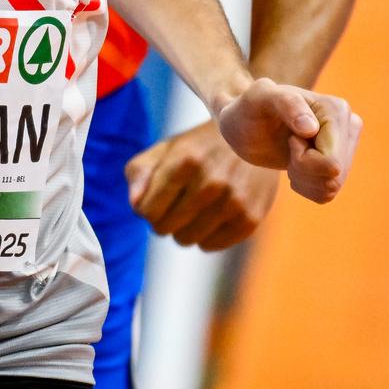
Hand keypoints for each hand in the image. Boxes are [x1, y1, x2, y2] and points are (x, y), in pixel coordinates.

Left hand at [124, 119, 278, 249]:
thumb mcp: (166, 148)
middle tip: (173, 206)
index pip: (147, 209)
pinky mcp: (250, 218)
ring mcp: (233, 201)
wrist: (253, 142)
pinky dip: (204, 237)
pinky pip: (210, 246)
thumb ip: (141, 172)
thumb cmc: (200, 148)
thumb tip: (135, 205)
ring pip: (186, 239)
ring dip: (182, 230)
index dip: (145, 209)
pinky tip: (209, 219)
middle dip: (162, 220)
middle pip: (165, 227)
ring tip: (191, 212)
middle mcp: (211, 182)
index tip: (154, 200)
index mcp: (185, 160)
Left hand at [215, 77, 361, 203]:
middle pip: (334, 176)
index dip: (303, 160)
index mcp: (337, 109)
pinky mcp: (340, 163)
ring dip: (303, 179)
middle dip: (303, 170)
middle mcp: (349, 125)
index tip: (290, 139)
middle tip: (288, 149)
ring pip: (332, 186)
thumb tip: (311, 129)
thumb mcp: (259, 98)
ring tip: (291, 156)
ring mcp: (346, 145)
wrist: (245, 124)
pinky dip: (306, 186)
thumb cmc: (249, 107)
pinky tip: (296, 166)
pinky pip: (328, 193)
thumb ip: (286, 104)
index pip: (331, 161)